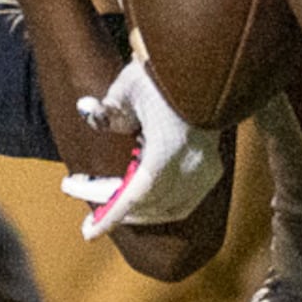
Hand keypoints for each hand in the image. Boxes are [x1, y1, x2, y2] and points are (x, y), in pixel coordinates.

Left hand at [62, 58, 226, 235]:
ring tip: (113, 203)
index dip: (111, 217)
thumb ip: (107, 110)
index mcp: (168, 149)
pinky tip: (143, 200)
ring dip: (139, 211)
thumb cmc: (167, 73)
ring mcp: (206, 170)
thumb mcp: (128, 86)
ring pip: (168, 209)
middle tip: (87, 208)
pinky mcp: (214, 170)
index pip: (135, 195)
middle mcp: (191, 165)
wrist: (211, 67)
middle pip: (148, 205)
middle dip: (116, 211)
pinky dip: (161, 207)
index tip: (88, 235)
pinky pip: (185, 202)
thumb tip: (90, 118)